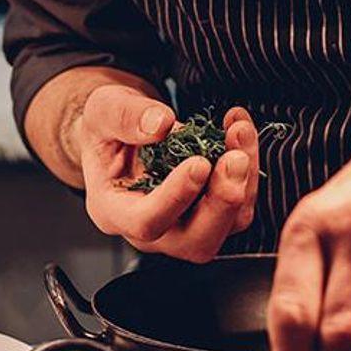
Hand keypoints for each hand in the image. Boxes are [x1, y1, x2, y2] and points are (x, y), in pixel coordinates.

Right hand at [74, 86, 259, 263]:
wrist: (121, 132)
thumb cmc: (107, 129)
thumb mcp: (103, 109)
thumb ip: (125, 116)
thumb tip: (160, 124)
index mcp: (114, 210)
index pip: (146, 222)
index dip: (176, 197)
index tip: (199, 163)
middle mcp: (151, 228)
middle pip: (195, 241)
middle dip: (223, 201)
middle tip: (236, 158)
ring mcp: (183, 224)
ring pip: (226, 225)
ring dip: (243, 180)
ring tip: (239, 132)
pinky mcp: (209, 212)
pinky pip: (238, 205)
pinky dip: (246, 170)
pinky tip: (238, 132)